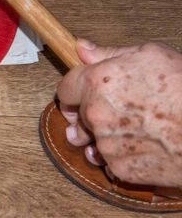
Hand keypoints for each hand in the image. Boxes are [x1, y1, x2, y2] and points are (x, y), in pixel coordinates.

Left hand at [57, 39, 181, 186]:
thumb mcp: (152, 55)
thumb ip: (110, 53)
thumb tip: (83, 48)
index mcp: (98, 83)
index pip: (65, 89)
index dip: (74, 90)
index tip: (81, 93)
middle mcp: (96, 114)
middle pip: (78, 116)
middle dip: (90, 114)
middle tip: (118, 111)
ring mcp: (107, 144)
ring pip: (93, 141)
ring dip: (105, 137)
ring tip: (134, 130)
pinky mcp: (121, 169)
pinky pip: (110, 163)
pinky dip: (122, 158)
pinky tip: (144, 147)